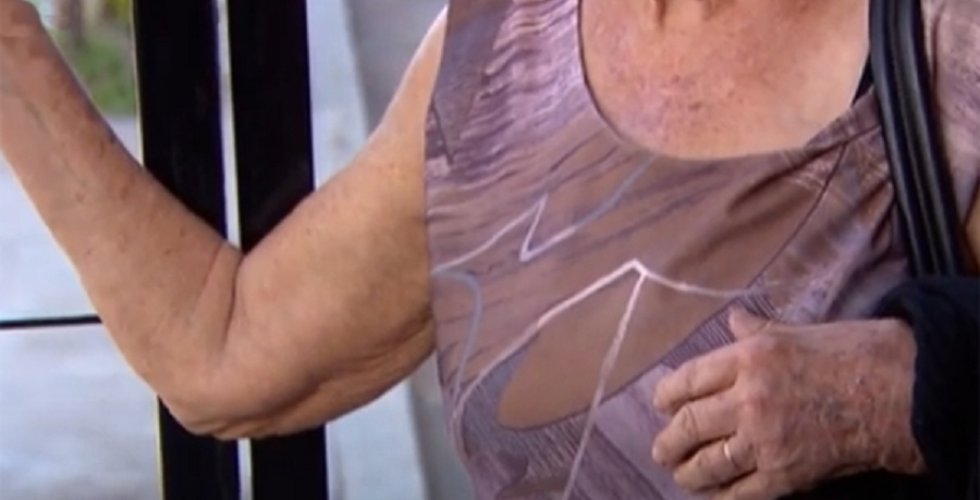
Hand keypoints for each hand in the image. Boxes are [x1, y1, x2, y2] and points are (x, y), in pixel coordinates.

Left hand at [651, 309, 924, 499]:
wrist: (897, 393)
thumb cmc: (849, 354)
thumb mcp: (794, 332)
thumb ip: (756, 332)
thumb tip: (734, 321)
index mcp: (747, 358)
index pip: (688, 380)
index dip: (666, 395)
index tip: (660, 404)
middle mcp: (747, 398)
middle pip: (689, 424)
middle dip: (669, 441)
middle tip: (661, 449)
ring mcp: (764, 439)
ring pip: (708, 462)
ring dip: (688, 472)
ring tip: (682, 474)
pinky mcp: (785, 473)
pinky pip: (740, 492)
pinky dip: (722, 497)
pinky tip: (714, 496)